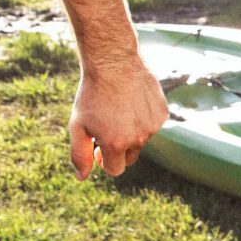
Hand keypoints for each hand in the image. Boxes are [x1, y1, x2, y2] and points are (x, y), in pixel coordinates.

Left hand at [69, 52, 166, 177]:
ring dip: (131, 131)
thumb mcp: (78, 125)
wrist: (113, 63)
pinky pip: (152, 124)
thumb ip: (79, 154)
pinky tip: (132, 101)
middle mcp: (139, 139)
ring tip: (119, 109)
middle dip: (118, 148)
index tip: (98, 147)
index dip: (104, 160)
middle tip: (108, 127)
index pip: (115, 170)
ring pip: (142, 139)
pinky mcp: (162, 114)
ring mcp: (153, 127)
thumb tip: (82, 177)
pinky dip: (143, 118)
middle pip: (130, 157)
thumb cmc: (92, 94)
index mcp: (116, 145)